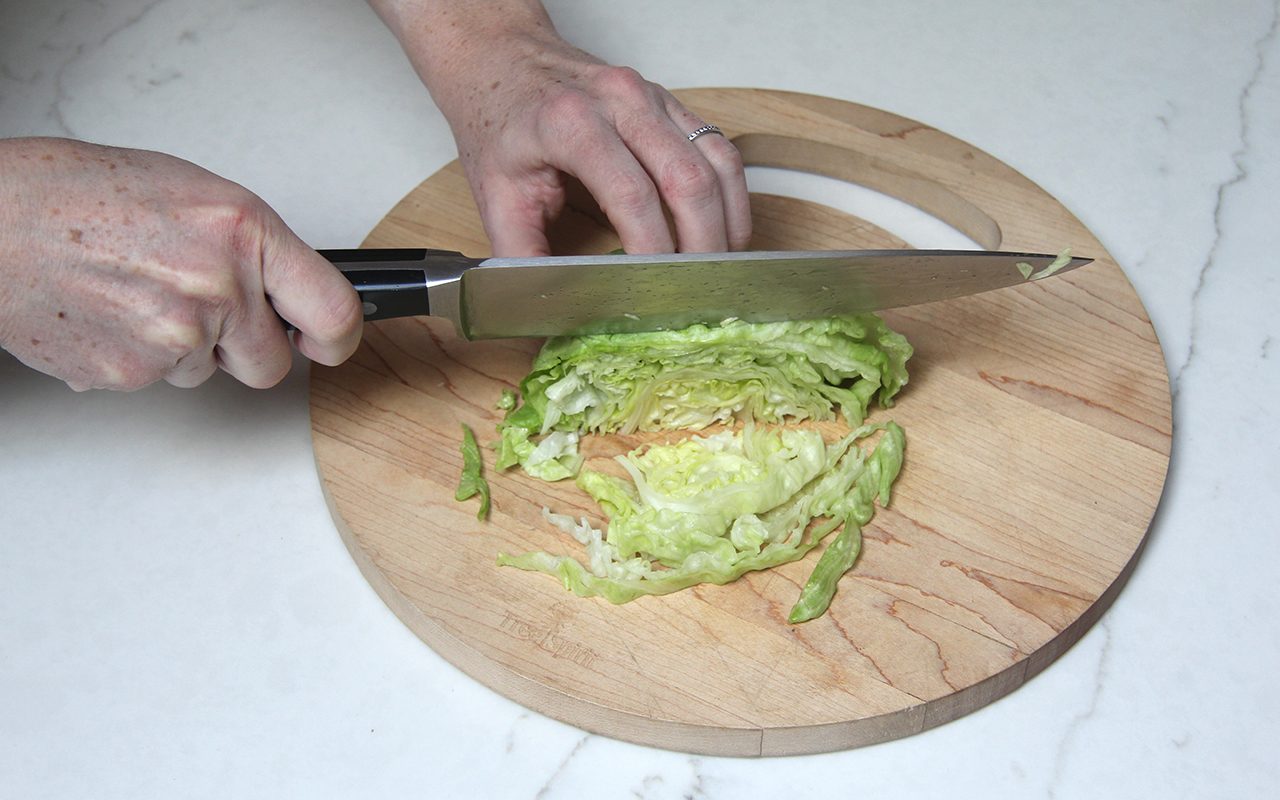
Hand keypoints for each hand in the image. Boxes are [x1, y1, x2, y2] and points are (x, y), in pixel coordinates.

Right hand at [0, 138, 362, 390]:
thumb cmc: (78, 194)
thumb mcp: (192, 196)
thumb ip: (250, 247)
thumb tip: (290, 289)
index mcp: (242, 232)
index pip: (333, 310)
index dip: (338, 338)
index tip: (330, 344)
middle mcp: (218, 286)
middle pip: (271, 364)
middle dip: (246, 349)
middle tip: (205, 313)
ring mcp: (176, 336)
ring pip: (210, 373)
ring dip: (185, 348)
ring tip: (136, 294)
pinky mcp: (133, 373)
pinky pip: (160, 381)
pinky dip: (139, 356)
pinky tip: (111, 312)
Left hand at [372, 0, 751, 256]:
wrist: (503, 60)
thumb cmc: (499, 120)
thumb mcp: (495, 195)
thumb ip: (520, 257)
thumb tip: (549, 309)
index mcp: (571, 123)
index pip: (631, 194)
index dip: (651, 250)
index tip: (653, 291)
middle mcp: (620, 101)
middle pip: (688, 180)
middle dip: (699, 247)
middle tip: (693, 293)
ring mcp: (653, 97)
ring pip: (717, 164)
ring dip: (725, 224)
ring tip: (714, 270)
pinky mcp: (672, 103)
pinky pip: (721, 150)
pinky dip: (731, 197)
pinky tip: (721, 233)